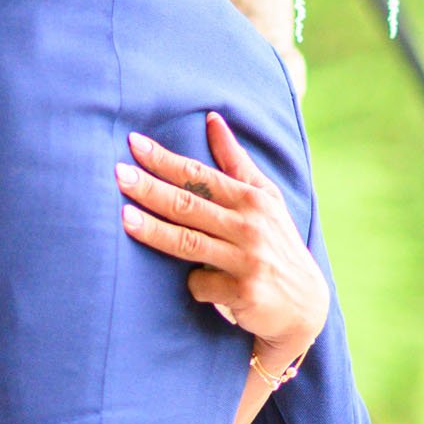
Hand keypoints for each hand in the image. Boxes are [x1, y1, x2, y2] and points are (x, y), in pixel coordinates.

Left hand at [116, 112, 327, 361]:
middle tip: (119, 174)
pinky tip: (202, 285)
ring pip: (189, 242)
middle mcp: (252, 226)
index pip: (201, 175)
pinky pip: (200, 284)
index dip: (166, 160)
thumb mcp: (266, 199)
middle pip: (189, 204)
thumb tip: (212, 118)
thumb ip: (236, 161)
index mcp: (253, 199)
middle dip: (152, 188)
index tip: (135, 144)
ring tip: (123, 217)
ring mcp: (248, 259)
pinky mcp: (244, 292)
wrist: (304, 305)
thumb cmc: (276, 242)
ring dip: (154, 230)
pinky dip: (194, 284)